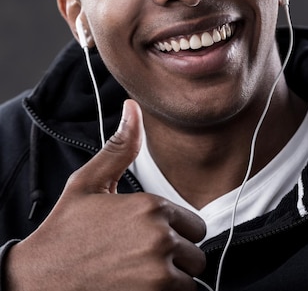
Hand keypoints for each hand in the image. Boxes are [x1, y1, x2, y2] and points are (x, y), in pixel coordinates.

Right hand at [4, 100, 206, 290]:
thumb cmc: (64, 234)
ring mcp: (159, 270)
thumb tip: (133, 109)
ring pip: (192, 277)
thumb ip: (120, 148)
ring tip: (140, 275)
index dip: (174, 234)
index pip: (195, 225)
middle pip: (196, 251)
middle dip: (177, 257)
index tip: (146, 240)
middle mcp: (161, 236)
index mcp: (151, 206)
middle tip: (144, 260)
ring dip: (173, 280)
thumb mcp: (88, 184)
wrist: (37, 281)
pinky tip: (140, 289)